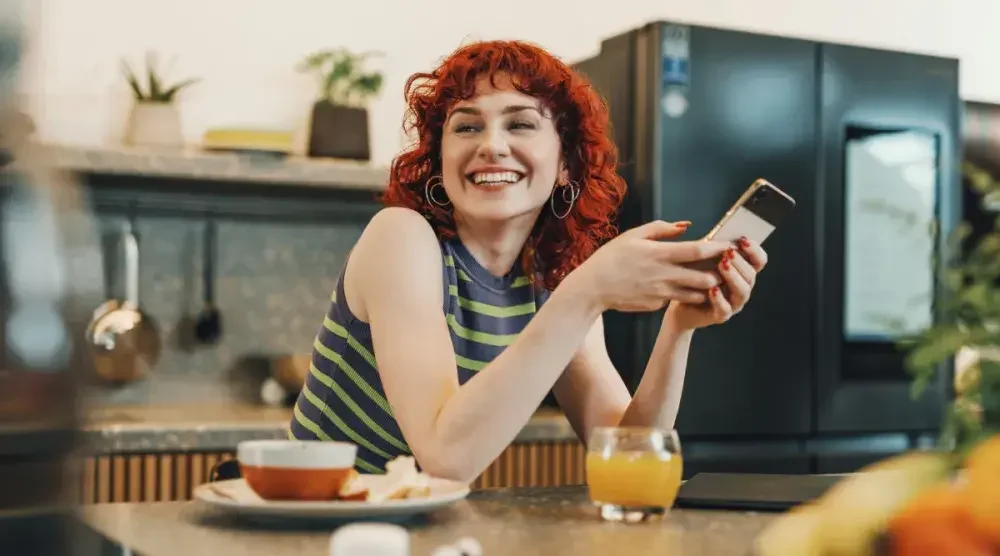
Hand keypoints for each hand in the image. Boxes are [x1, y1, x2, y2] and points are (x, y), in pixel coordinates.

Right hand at [564, 220, 729, 312]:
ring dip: (707, 288)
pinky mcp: (656, 305)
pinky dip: (685, 295)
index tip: (728, 245)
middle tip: (727, 267)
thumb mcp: (633, 235)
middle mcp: (663, 275)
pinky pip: (676, 299)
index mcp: (659, 254)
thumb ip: (661, 228)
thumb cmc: (611, 257)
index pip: (697, 251)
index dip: (716, 249)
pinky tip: (686, 289)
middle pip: (703, 277)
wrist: (593, 288)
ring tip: (713, 279)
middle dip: (719, 274)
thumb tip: (685, 225)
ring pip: (695, 293)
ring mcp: (661, 293)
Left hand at [664, 237, 767, 330]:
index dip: (755, 250)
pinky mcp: (720, 316)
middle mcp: (742, 287)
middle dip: (741, 262)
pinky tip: (712, 289)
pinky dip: (720, 298)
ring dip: (733, 277)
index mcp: (742, 272)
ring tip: (722, 265)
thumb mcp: (702, 258)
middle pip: (751, 275)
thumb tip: (719, 233)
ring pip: (742, 292)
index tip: (743, 239)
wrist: (678, 303)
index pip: (759, 260)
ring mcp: (734, 303)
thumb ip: (713, 247)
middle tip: (728, 252)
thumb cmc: (693, 276)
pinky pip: (725, 309)